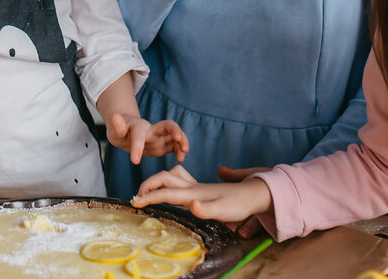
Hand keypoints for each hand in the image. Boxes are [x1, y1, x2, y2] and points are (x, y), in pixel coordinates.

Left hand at [106, 113, 188, 163]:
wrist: (128, 131)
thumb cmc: (121, 130)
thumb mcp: (115, 130)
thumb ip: (117, 126)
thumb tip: (114, 116)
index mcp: (138, 128)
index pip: (139, 136)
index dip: (137, 147)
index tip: (135, 161)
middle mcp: (152, 130)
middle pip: (168, 126)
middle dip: (175, 131)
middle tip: (179, 140)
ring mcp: (160, 137)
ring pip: (175, 136)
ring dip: (182, 143)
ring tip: (182, 157)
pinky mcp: (164, 145)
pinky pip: (175, 146)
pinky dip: (180, 151)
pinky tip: (180, 160)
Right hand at [132, 165, 272, 226]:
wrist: (253, 193)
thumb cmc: (239, 204)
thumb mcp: (223, 211)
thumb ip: (206, 209)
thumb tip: (191, 206)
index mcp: (193, 193)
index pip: (165, 193)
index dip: (149, 197)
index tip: (134, 203)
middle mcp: (192, 187)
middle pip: (164, 179)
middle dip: (148, 185)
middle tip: (138, 198)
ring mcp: (197, 186)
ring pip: (171, 176)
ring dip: (157, 181)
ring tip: (149, 192)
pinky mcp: (201, 189)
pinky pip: (180, 179)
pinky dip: (170, 181)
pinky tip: (172, 188)